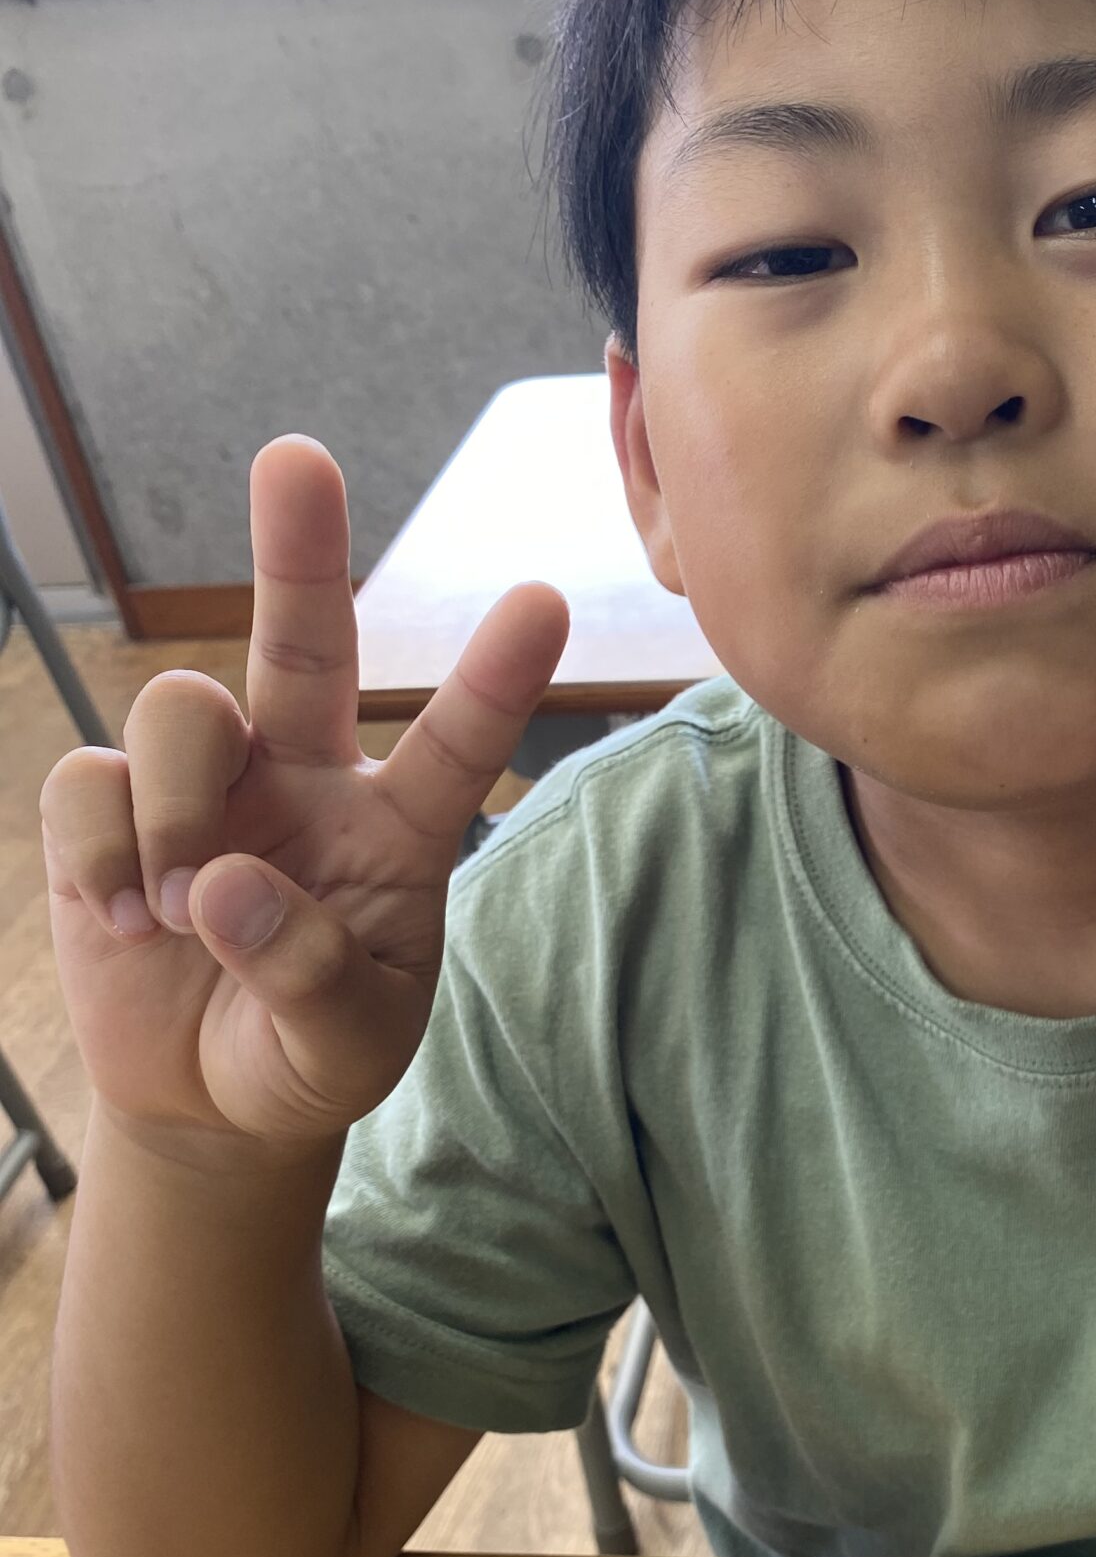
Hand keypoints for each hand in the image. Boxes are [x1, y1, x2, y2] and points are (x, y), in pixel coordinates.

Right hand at [40, 436, 569, 1159]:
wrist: (209, 1100)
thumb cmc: (305, 1053)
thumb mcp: (344, 1045)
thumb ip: (307, 974)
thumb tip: (223, 884)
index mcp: (396, 826)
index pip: (456, 742)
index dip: (494, 677)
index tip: (544, 600)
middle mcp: (305, 776)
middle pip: (303, 641)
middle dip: (298, 549)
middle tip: (298, 456)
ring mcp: (205, 783)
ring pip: (181, 710)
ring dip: (178, 810)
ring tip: (180, 910)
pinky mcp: (108, 808)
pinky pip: (90, 780)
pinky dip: (102, 854)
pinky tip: (125, 917)